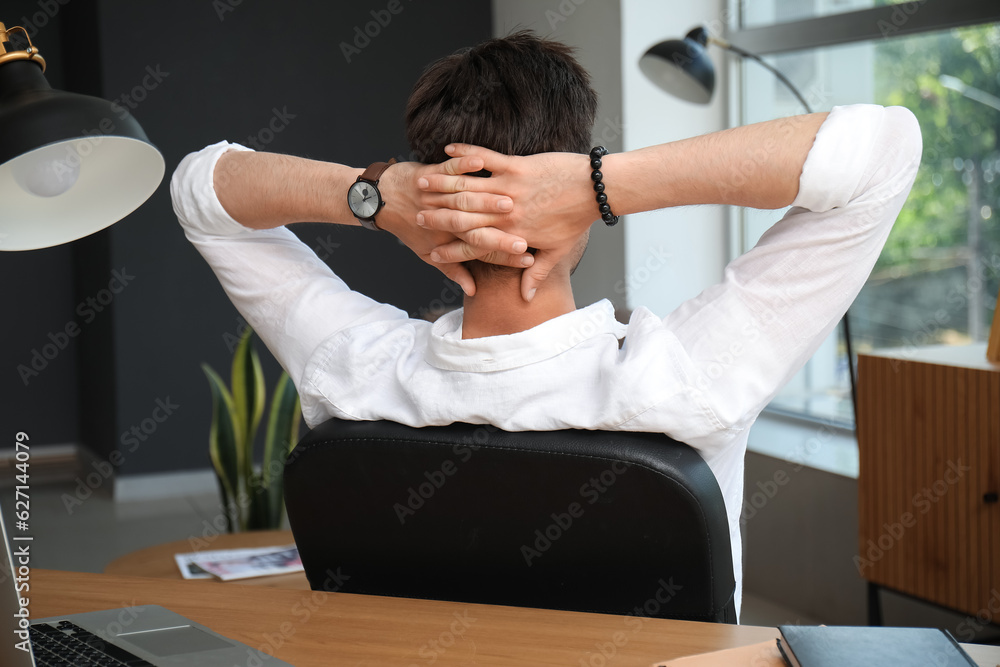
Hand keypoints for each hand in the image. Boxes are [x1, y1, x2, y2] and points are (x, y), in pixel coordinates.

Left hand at [378, 157, 534, 295]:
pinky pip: (450, 169)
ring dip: (487, 201)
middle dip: (503, 233)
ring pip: (466, 199)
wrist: (381, 200)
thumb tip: (472, 291)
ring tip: (509, 201)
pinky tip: (480, 163)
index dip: (504, 254)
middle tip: (523, 237)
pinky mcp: (432, 173)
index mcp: (449, 239)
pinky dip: (463, 164)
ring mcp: (438, 196)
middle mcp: (445, 220)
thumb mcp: (428, 253)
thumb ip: (454, 270)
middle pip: (479, 228)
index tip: (526, 258)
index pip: (481, 249)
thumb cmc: (408, 228)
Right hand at [416, 144, 595, 300]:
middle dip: (435, 217)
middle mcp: (506, 214)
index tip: (432, 253)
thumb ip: (538, 274)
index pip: (473, 247)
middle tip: (415, 216)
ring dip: (441, 184)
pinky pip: (484, 158)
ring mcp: (510, 188)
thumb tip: (527, 298)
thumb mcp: (558, 251)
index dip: (450, 252)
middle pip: (461, 217)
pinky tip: (446, 150)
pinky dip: (464, 154)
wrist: (594, 191)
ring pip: (467, 187)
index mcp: (512, 235)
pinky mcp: (517, 165)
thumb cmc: (577, 221)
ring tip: (421, 183)